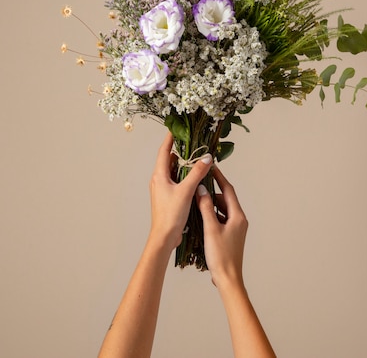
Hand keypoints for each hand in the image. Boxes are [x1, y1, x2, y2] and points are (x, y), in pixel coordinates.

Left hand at [148, 132, 212, 250]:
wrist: (164, 237)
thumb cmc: (171, 215)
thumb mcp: (186, 190)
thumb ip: (197, 172)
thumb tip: (207, 157)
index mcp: (159, 175)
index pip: (164, 151)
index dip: (170, 139)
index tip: (175, 128)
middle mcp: (159, 180)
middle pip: (169, 159)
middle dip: (180, 150)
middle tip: (192, 141)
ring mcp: (163, 189)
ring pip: (173, 171)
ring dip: (184, 164)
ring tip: (196, 156)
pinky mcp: (168, 197)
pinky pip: (176, 180)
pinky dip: (185, 175)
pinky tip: (195, 176)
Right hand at [196, 165, 247, 289]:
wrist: (228, 279)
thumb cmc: (221, 255)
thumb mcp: (211, 229)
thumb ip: (206, 208)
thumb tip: (202, 189)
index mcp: (238, 216)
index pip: (228, 190)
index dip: (219, 178)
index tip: (211, 167)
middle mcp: (239, 220)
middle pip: (226, 199)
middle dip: (213, 190)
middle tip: (200, 182)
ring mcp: (235, 228)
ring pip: (222, 209)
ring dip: (211, 203)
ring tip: (197, 197)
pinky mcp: (230, 236)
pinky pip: (221, 219)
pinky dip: (212, 214)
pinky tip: (201, 216)